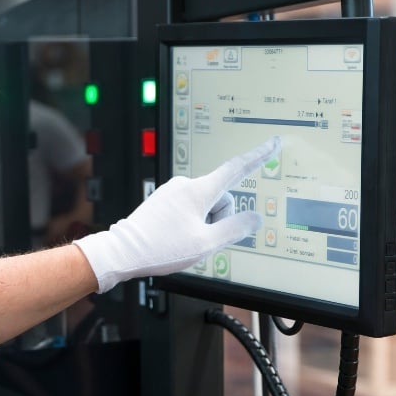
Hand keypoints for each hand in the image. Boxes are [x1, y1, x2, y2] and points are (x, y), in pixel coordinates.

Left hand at [73, 136, 279, 292]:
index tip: (273, 144)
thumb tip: (255, 218)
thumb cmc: (160, 248)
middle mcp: (185, 185)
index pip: (237, 168)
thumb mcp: (206, 244)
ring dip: (203, 223)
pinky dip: (190, 223)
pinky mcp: (163, 200)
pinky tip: (173, 237)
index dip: (259, 156)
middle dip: (219, 219)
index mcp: (198, 190)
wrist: (122, 252)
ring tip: (181, 239)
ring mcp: (172, 191)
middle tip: (199, 239)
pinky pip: (189, 209)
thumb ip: (235, 229)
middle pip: (221, 198)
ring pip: (205, 206)